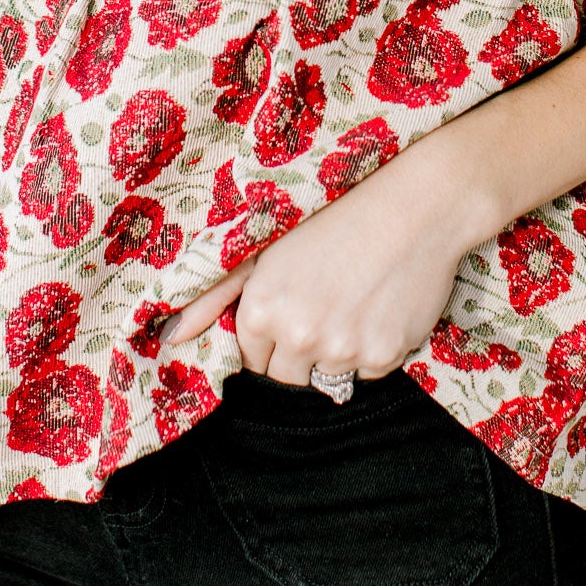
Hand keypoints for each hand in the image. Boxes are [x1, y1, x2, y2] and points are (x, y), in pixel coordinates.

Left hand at [163, 139, 471, 383]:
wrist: (416, 205)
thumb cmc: (339, 217)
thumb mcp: (270, 248)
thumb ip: (216, 296)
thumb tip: (168, 340)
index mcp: (261, 309)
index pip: (254, 360)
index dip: (275, 336)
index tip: (299, 307)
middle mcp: (296, 334)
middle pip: (287, 379)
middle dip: (303, 352)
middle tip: (329, 304)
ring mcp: (341, 349)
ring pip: (328, 381)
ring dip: (339, 354)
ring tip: (356, 301)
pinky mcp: (383, 355)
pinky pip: (370, 374)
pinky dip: (376, 349)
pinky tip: (383, 307)